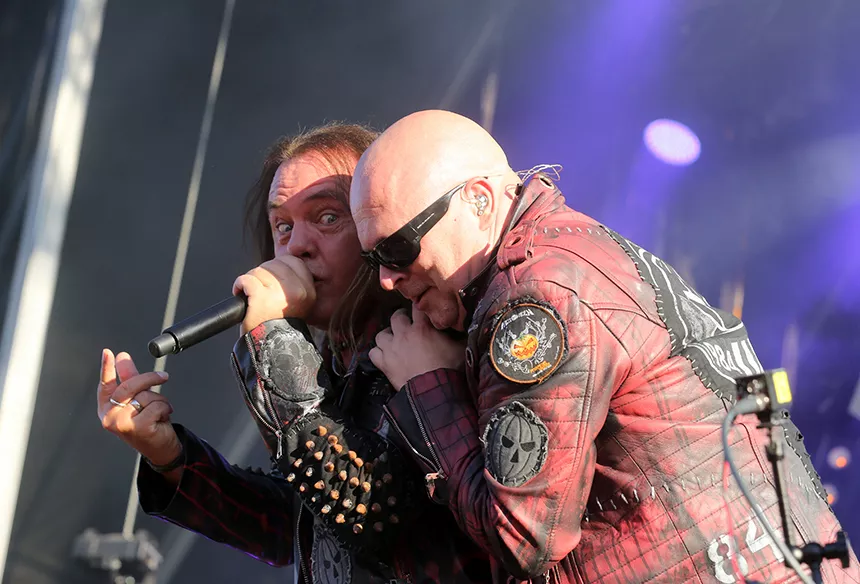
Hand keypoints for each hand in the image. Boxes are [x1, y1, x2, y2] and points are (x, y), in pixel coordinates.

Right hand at [98, 349, 180, 466]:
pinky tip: (161, 419)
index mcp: (107, 408)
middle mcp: (110, 416)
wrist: (160, 448)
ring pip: (145, 396)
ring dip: (160, 401)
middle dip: (149, 378)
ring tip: (158, 412)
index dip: (107, 368)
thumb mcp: (138, 399)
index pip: (106, 384)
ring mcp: (121, 423)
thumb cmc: (148, 424)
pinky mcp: (136, 427)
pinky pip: (156, 406)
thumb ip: (129, 378)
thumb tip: (122, 357)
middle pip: (129, 386)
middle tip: (163, 376)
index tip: (107, 353)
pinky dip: (165, 409)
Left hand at [232, 256, 316, 333]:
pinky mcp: (261, 297)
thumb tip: (278, 266)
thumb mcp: (299, 304)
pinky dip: (239, 285)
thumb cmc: (281, 328)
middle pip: (275, 264)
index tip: (273, 278)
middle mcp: (297, 291)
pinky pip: (247, 279)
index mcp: (308, 291)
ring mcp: (279, 293)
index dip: (279, 266)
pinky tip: (240, 293)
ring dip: (251, 280)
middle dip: (263, 273)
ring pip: (259, 270)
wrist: (271, 349)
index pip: (294, 262)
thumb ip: (294, 284)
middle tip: (261, 289)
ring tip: (252, 294)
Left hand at [370, 304, 465, 389]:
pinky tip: (385, 355)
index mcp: (422, 327)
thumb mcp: (460, 348)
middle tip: (407, 323)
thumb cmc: (448, 370)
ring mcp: (391, 349)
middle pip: (396, 316)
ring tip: (394, 339)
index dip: (420, 307)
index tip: (422, 310)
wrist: (433, 391)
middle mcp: (403, 334)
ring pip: (381, 334)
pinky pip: (373, 353)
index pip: (417, 307)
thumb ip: (459, 335)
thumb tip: (464, 327)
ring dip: (387, 335)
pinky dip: (378, 353)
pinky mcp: (384, 364)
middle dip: (401, 318)